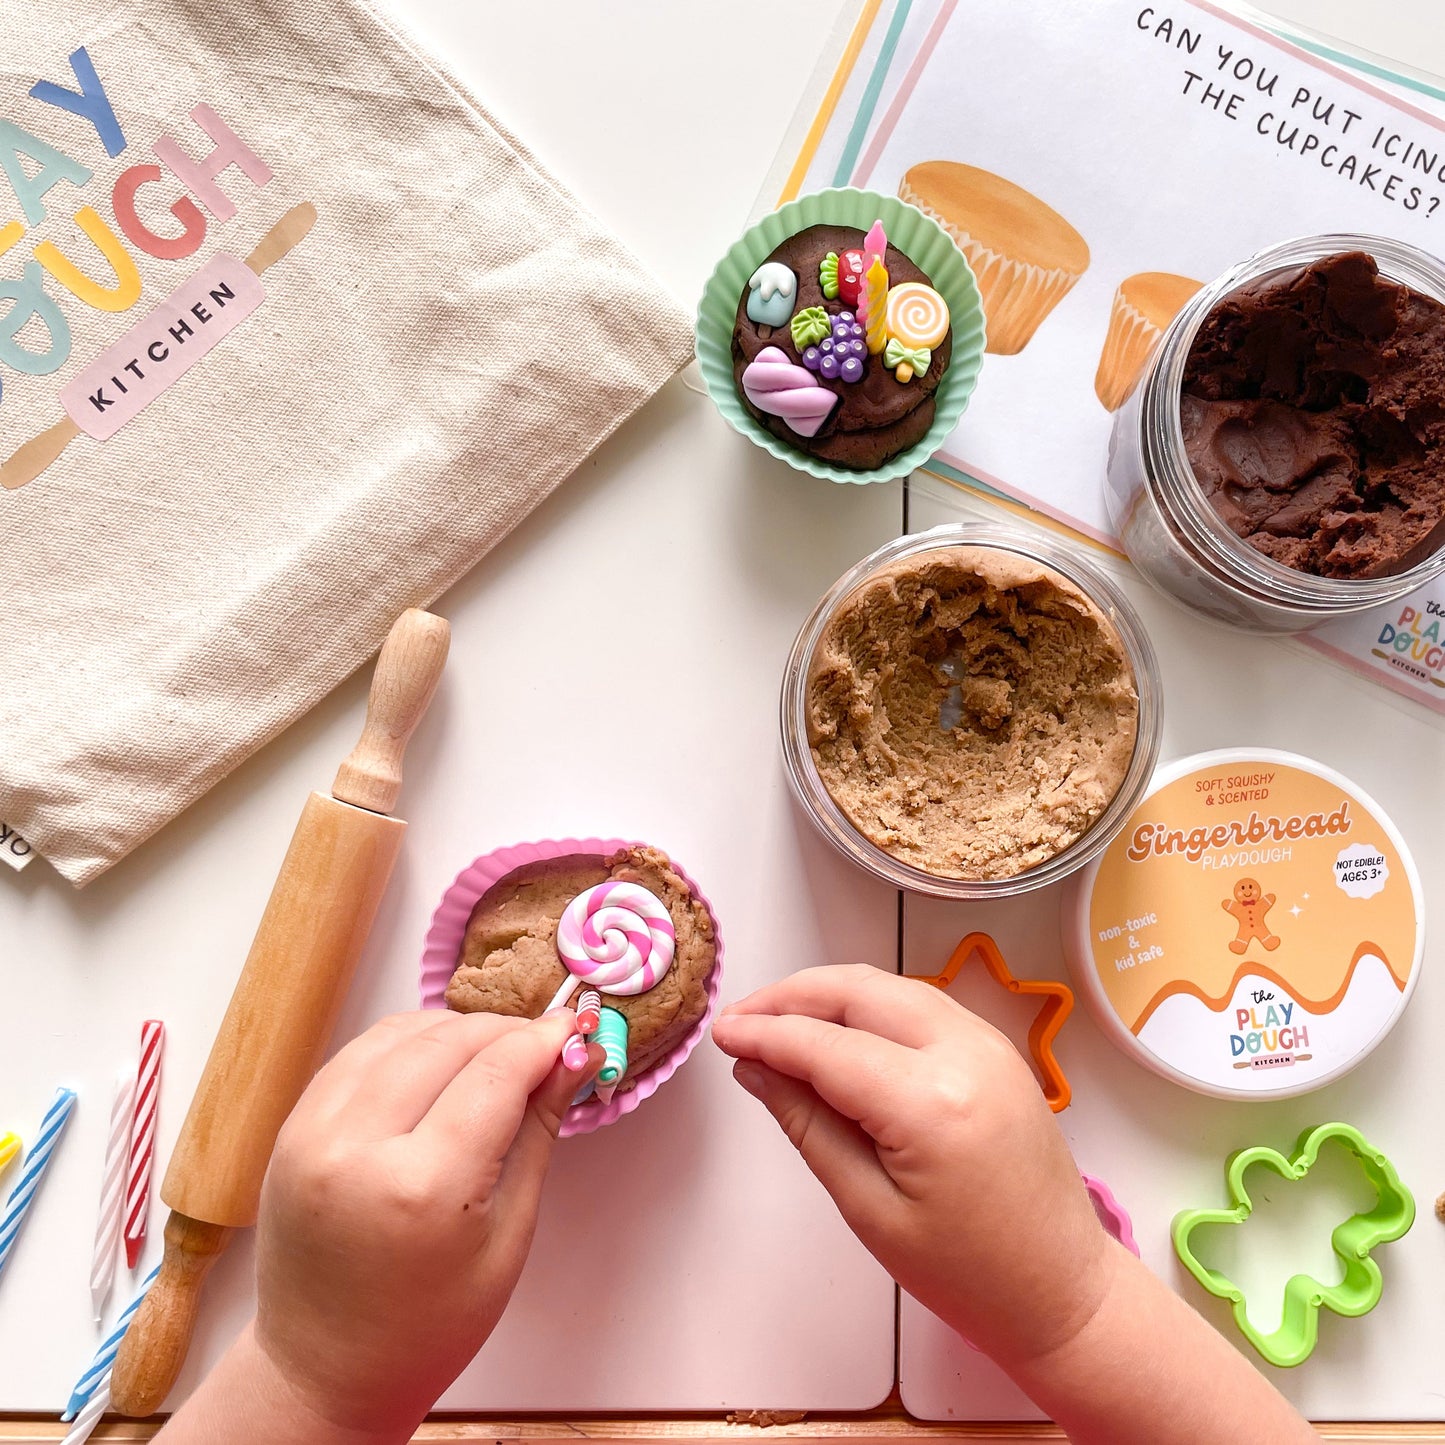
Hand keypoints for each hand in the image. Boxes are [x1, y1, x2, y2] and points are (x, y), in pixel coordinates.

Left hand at [249, 1008, 596, 1437]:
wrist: (326, 1370)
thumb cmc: (429, 1324)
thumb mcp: (509, 1234)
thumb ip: (539, 1130)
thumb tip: (574, 1055)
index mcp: (421, 1189)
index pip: (497, 1074)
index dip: (545, 1041)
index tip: (576, 1028)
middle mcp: (356, 1150)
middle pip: (449, 1042)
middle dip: (507, 1031)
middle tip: (547, 1041)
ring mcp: (312, 1135)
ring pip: (401, 1034)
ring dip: (458, 1029)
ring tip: (497, 1051)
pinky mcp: (292, 1129)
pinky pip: (359, 1053)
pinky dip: (407, 1041)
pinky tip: (441, 1058)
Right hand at [711, 965, 1112, 1369]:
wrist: (1063, 1291)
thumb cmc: (967, 1274)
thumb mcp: (869, 1209)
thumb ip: (809, 1126)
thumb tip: (756, 1068)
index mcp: (931, 1103)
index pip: (826, 1045)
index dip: (766, 1033)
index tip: (721, 1034)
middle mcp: (965, 1053)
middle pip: (859, 991)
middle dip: (792, 996)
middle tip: (741, 1022)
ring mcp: (989, 1044)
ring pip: (890, 987)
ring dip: (830, 995)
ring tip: (777, 1023)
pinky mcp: (998, 1049)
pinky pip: (920, 1004)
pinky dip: (870, 1005)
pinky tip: (837, 1032)